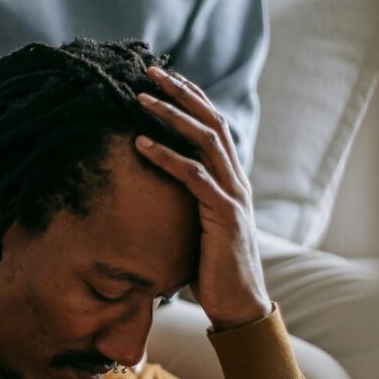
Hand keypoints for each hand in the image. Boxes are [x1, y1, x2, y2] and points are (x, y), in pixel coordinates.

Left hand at [133, 65, 272, 330]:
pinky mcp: (224, 215)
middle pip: (211, 121)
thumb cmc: (213, 271)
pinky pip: (194, 177)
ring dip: (170, 116)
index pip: (214, 125)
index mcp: (231, 179)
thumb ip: (186, 205)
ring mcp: (233, 195)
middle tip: (149, 72)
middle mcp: (236, 180)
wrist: (238, 306)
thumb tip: (156, 195)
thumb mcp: (198, 228)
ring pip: (204, 141)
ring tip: (139, 101)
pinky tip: (141, 145)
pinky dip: (166, 158)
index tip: (164, 78)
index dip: (191, 98)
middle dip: (180, 93)